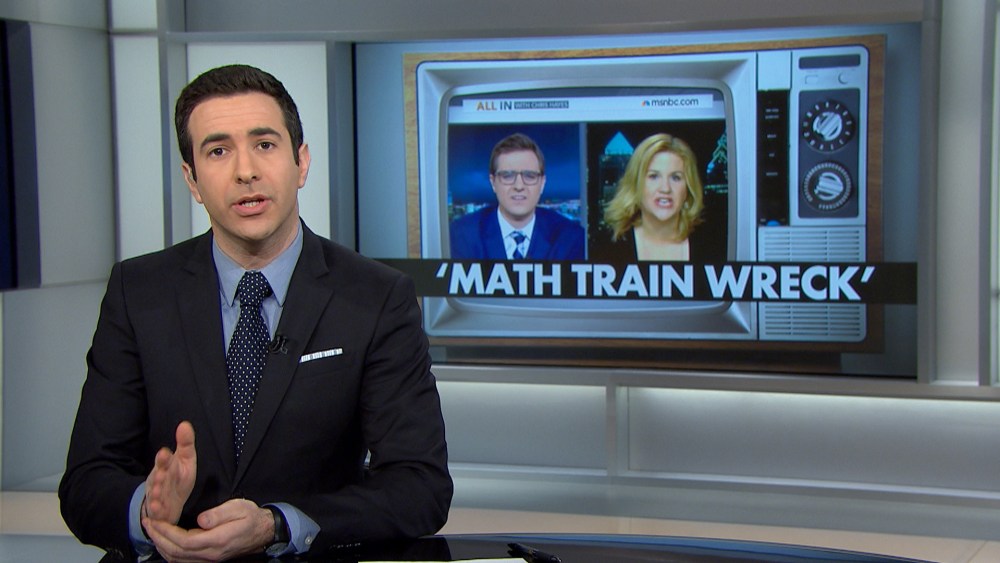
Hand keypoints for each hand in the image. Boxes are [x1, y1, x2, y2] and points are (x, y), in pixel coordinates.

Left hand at [142, 499, 273, 561]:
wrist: (263, 532)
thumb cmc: (251, 516)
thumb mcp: (239, 507)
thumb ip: (219, 514)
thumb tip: (200, 520)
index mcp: (217, 540)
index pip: (184, 541)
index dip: (166, 532)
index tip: (156, 520)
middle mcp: (211, 554)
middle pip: (177, 553)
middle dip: (159, 538)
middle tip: (148, 523)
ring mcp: (209, 559)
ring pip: (178, 559)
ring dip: (162, 546)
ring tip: (152, 531)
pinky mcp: (208, 559)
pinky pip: (183, 560)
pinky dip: (170, 552)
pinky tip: (164, 542)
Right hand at [143, 421, 196, 524]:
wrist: (167, 504)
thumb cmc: (177, 479)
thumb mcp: (184, 460)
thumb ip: (185, 443)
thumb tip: (185, 423)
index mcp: (166, 467)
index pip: (165, 461)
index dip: (164, 458)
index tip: (165, 453)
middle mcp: (159, 480)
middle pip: (159, 477)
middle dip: (159, 475)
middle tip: (160, 473)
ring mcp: (158, 496)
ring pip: (156, 494)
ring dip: (156, 492)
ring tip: (158, 491)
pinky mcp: (158, 511)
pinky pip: (157, 511)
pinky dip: (156, 510)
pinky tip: (156, 508)